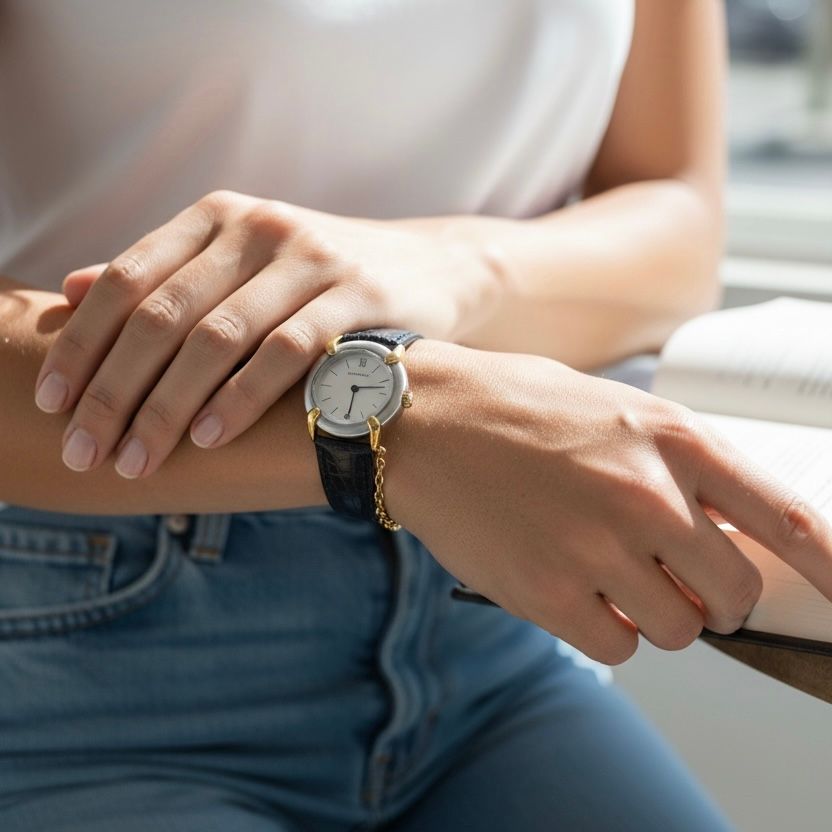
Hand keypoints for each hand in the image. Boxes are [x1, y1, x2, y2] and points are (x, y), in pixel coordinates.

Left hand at [33, 190, 498, 477]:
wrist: (430, 268)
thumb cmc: (321, 278)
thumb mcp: (241, 263)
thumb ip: (164, 276)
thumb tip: (71, 290)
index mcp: (217, 216)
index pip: (128, 279)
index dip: (82, 342)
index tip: (52, 401)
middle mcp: (258, 227)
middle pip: (163, 316)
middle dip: (114, 390)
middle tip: (83, 450)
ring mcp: (310, 258)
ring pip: (217, 337)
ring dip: (166, 406)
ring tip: (136, 460)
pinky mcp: (357, 294)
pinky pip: (285, 352)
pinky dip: (240, 397)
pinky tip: (208, 437)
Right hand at [387, 340, 831, 664]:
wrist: (425, 421)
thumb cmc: (515, 408)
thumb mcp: (616, 408)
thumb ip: (678, 466)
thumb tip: (725, 532)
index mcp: (673, 438)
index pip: (789, 520)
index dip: (830, 568)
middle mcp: (648, 495)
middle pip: (735, 594)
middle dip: (713, 598)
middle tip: (675, 581)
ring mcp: (599, 548)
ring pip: (678, 629)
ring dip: (652, 613)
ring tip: (605, 575)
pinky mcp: (549, 594)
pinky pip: (617, 646)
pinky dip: (603, 629)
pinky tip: (568, 588)